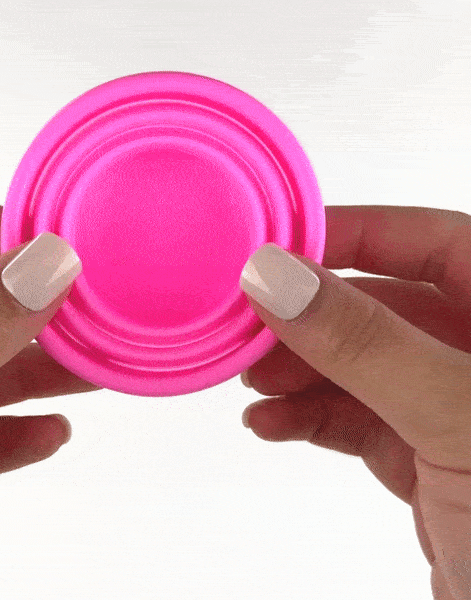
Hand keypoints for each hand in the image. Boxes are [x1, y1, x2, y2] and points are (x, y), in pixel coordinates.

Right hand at [239, 205, 470, 569]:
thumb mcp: (455, 417)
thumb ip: (366, 344)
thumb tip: (281, 279)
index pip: (429, 240)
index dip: (352, 234)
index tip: (279, 246)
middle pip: (378, 306)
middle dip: (308, 318)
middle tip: (251, 324)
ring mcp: (448, 407)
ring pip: (357, 365)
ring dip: (297, 372)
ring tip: (254, 381)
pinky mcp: (423, 456)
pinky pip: (352, 417)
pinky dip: (306, 417)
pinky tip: (270, 423)